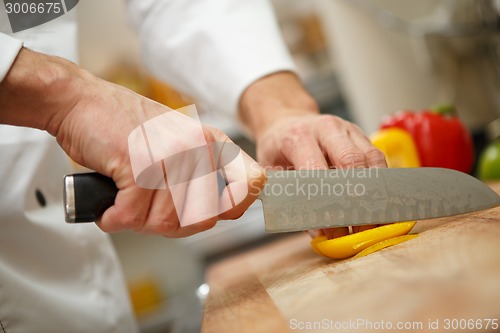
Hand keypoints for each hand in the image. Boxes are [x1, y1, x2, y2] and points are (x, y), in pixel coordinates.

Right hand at [0, 48, 265, 236]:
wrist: (81, 101)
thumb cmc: (125, 127)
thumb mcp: (177, 142)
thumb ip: (201, 173)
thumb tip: (217, 212)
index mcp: (210, 142)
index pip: (251, 184)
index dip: (234, 206)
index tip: (208, 211)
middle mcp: (195, 147)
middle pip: (204, 219)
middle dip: (171, 226)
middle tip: (148, 214)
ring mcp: (168, 155)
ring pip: (166, 222)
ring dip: (139, 223)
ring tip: (127, 205)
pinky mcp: (137, 164)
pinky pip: (132, 216)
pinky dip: (115, 219)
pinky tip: (111, 207)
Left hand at [239, 72, 386, 238]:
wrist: (285, 121)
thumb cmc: (277, 150)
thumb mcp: (271, 173)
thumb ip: (290, 201)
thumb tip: (319, 233)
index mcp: (298, 137)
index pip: (316, 171)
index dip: (326, 202)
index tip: (332, 228)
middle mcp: (326, 128)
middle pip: (351, 161)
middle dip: (357, 197)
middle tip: (360, 227)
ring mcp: (347, 129)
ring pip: (371, 159)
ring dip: (375, 192)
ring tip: (374, 220)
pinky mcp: (361, 135)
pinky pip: (377, 158)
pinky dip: (380, 183)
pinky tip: (378, 204)